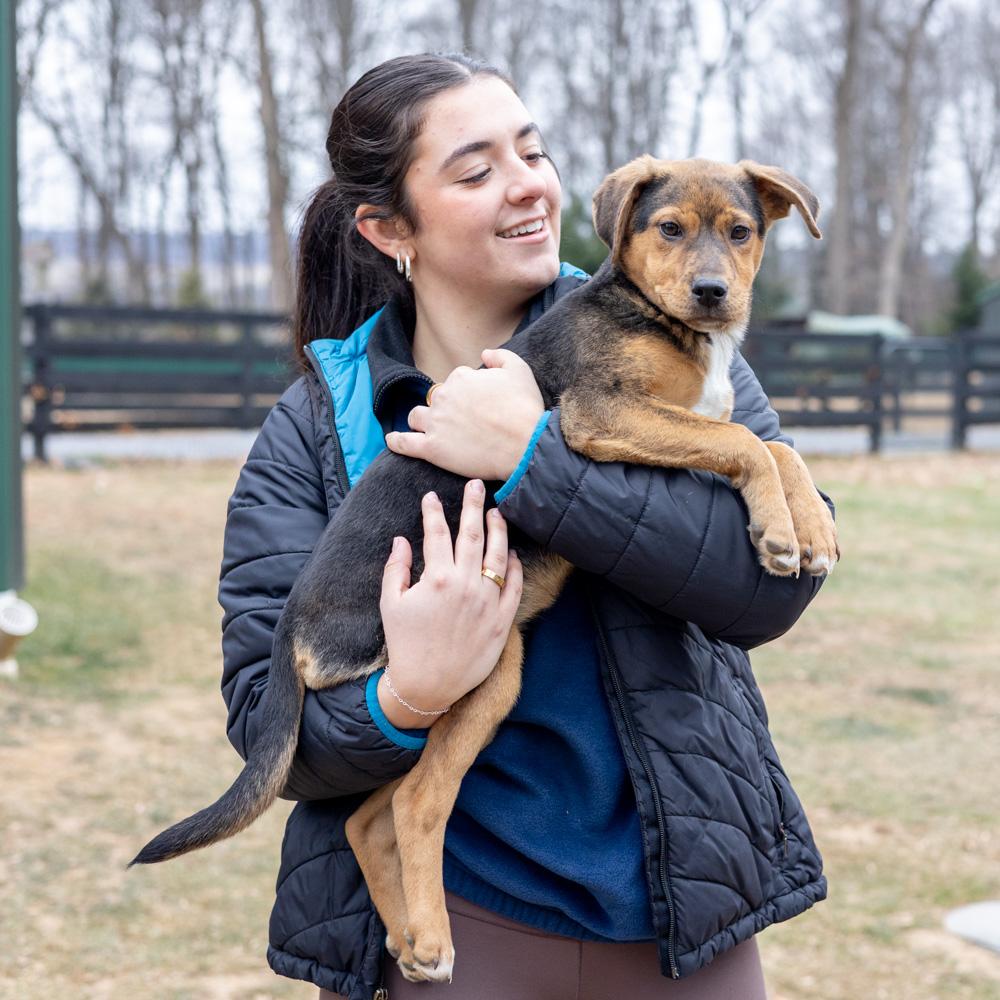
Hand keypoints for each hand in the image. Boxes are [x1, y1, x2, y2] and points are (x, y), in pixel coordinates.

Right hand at [377, 478, 523, 727]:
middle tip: (476, 487)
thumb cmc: (404, 644)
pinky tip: (512, 554)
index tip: (432, 496)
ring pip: (498, 555)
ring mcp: (487, 602)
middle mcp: (465, 585)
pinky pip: (514, 587)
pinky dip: (515, 567)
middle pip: (472, 535)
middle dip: (473, 506)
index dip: (433, 511)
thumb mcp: (391, 604)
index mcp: (436, 578)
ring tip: (497, 512)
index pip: (437, 533)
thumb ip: (396, 568)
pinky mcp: (502, 621)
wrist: (425, 686)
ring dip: (498, 530)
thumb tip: (401, 540)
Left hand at [385, 349, 544, 481]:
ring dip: (422, 420)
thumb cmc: (524, 408)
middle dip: (446, 406)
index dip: (468, 392)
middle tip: (463, 421)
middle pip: (436, 398)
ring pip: (417, 416)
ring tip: (432, 428)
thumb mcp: (519, 369)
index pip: (456, 380)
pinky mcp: (432, 449)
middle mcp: (444, 397)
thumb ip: (499, 355)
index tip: (479, 405)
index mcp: (461, 377)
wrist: (525, 445)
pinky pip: (404, 443)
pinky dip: (396, 441)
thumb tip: (484, 354)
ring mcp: (435, 423)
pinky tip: (392, 440)